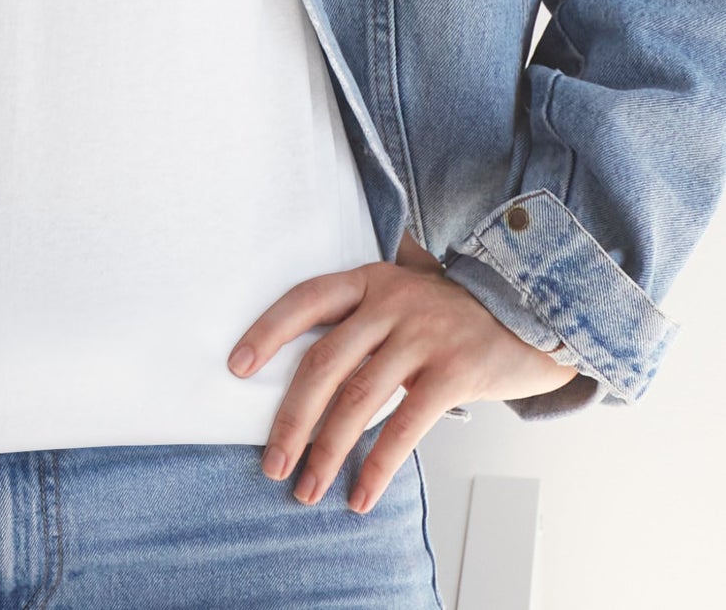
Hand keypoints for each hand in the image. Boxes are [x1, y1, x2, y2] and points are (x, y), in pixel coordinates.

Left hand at [225, 231, 578, 513]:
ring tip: (307, 487)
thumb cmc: (457, 313)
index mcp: (370, 280)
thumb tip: (307, 376)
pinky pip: (405, 425)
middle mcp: (391, 302)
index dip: (268, 332)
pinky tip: (360, 494)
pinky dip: (378, 465)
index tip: (237, 367)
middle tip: (271, 462)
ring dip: (327, 451)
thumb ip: (364, 319)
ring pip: (358, 399)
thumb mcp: (405, 296)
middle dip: (292, 419)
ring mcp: (423, 334)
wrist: (538, 309)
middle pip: (324, 363)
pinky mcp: (454, 370)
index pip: (304, 300)